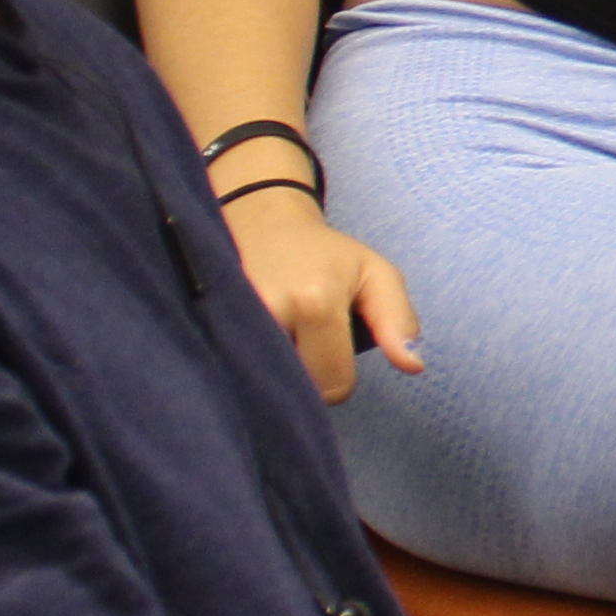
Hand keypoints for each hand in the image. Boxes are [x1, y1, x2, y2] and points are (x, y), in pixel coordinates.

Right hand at [221, 183, 420, 400]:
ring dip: (273, 377)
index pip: (332, 386)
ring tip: (278, 343)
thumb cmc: (326, 254)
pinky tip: (250, 350)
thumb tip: (413, 367)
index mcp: (315, 302)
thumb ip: (399, 321)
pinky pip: (230, 373)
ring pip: (261, 387)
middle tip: (303, 346)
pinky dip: (244, 371)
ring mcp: (229, 320)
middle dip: (305, 380)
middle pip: (295, 392)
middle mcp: (269, 311)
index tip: (330, 351)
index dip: (337, 378)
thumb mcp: (376, 274)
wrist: (260, 222)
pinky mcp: (203, 325)